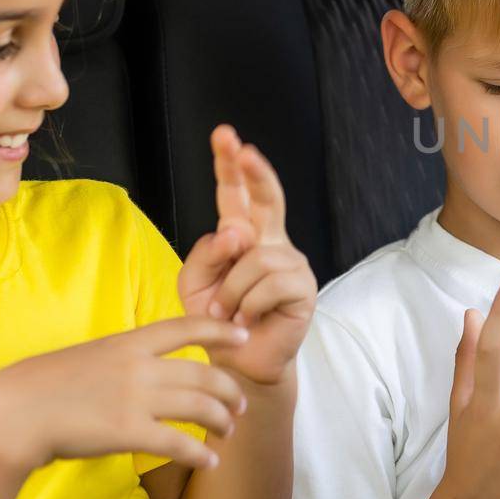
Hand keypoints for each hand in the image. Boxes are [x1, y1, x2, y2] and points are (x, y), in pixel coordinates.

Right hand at [0, 315, 251, 473]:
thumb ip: (122, 359)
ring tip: (228, 433)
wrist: (13, 412)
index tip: (243, 338)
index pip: (185, 327)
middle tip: (240, 406)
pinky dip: (200, 454)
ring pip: (201, 407)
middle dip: (231, 391)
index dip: (220, 332)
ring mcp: (135, 399)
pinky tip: (209, 462)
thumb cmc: (42, 387)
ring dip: (222, 422)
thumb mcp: (89, 356)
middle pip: (204, 374)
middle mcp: (139, 367)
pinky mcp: (129, 432)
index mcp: (128, 343)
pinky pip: (180, 443)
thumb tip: (144, 367)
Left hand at [179, 125, 316, 384]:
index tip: (225, 136)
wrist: (237, 362)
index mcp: (244, 235)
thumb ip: (206, 252)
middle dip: (255, 171)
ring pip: (254, 258)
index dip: (232, 165)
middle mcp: (271, 241)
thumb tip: (236, 232)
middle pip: (268, 198)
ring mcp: (291, 262)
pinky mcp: (303, 287)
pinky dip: (247, 306)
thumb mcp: (195, 283)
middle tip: (242, 149)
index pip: (237, 194)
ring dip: (230, 291)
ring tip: (226, 313)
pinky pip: (268, 284)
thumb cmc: (217, 319)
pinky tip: (246, 320)